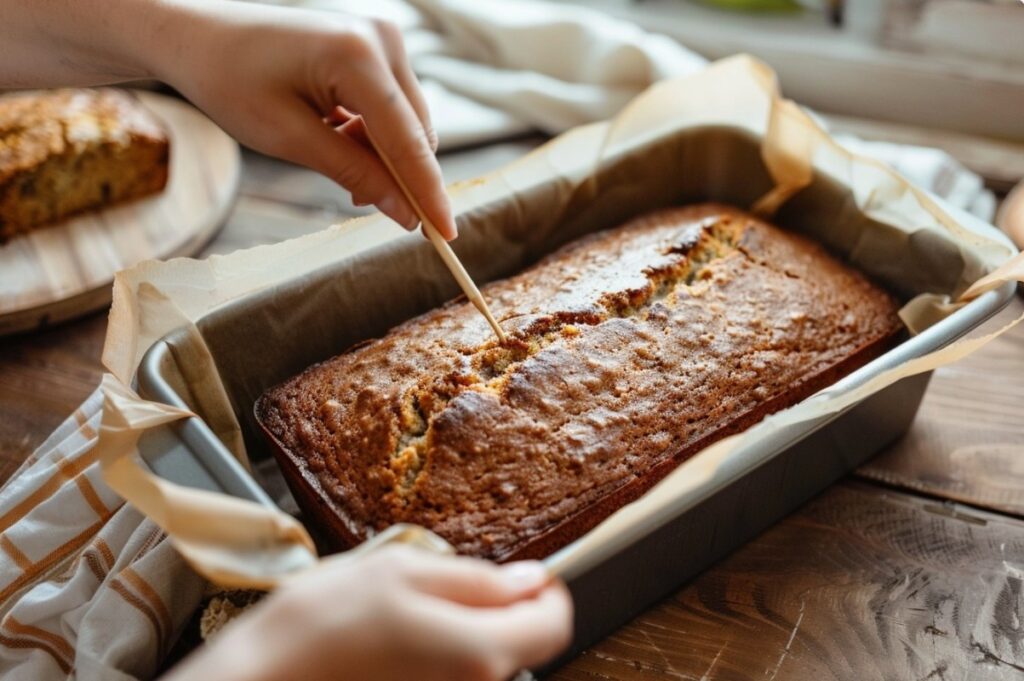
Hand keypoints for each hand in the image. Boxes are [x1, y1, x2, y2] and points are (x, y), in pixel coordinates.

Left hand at [154, 2, 454, 237]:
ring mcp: (382, 40)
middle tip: (360, 203)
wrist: (198, 34)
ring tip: (338, 167)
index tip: (447, 236)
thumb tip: (406, 215)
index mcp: (359, 55)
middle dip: (399, 177)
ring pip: (408, 124)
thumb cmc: (230, 80)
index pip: (408, 139)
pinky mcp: (375, 48)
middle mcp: (382, 39)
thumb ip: (355, 173)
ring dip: (384, 157)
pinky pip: (393, 109)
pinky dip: (374, 137)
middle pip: (417, 132)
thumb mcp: (289, 138)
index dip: (428, 193)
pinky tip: (340, 141)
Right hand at [165, 545, 572, 680]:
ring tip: (412, 607)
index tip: (523, 573)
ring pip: (486, 657)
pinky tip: (399, 636)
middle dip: (502, 607)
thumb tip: (530, 579)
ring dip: (468, 627)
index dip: (547, 591)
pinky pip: (453, 673)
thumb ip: (477, 579)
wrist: (265, 676)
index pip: (556, 625)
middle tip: (451, 583)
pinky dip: (442, 650)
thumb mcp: (404, 571)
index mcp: (479, 650)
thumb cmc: (325, 621)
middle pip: (523, 643)